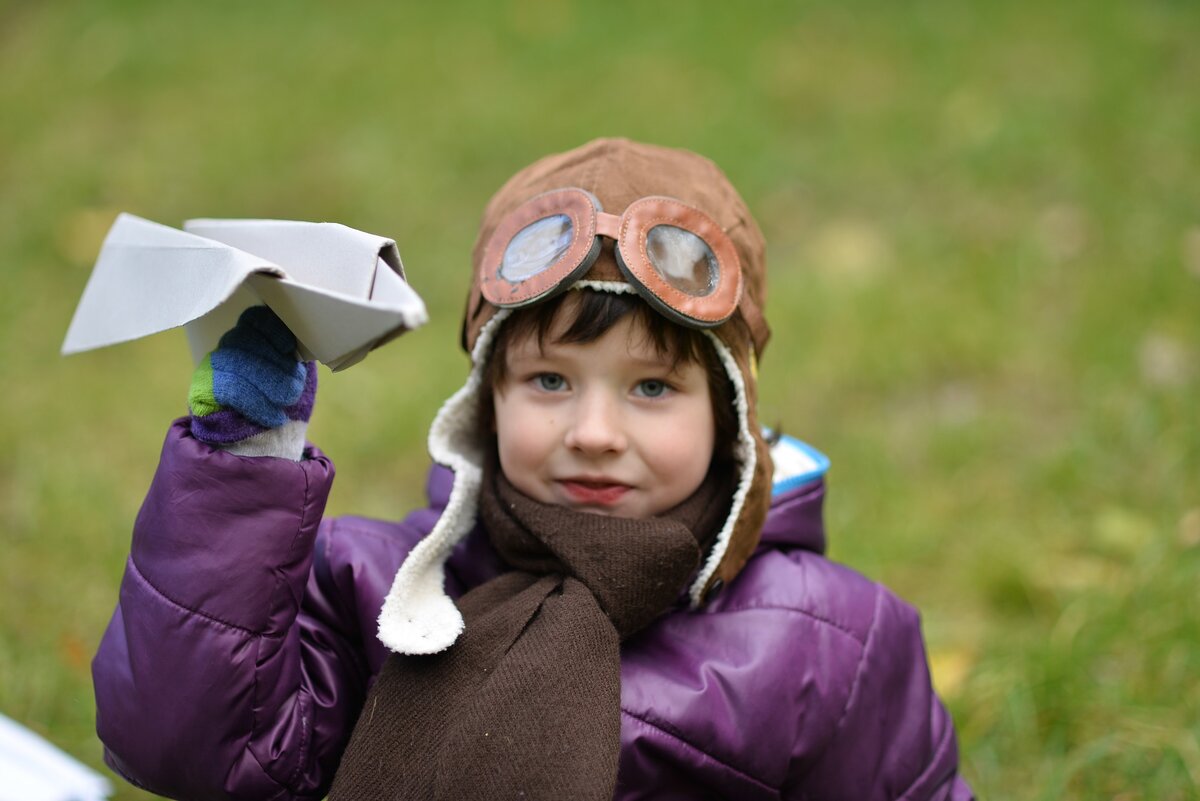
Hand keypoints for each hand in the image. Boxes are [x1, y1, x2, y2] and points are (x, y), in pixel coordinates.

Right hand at [188, 306, 316, 445]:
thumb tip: (304, 346)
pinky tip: (274, 416)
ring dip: (269, 385)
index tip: (288, 348)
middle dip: (275, 365)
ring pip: (237, 365)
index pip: (254, 319)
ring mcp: (210, 368)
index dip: (271, 329)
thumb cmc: (280, 402)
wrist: (259, 441)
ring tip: (286, 402)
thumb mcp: (292, 375)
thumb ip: (294, 357)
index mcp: (250, 337)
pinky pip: (229, 391)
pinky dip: (257, 405)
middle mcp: (227, 348)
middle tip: (294, 388)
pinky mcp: (201, 392)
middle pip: (245, 340)